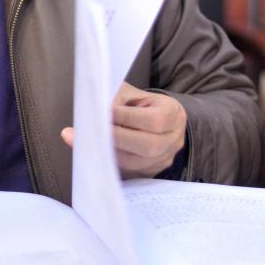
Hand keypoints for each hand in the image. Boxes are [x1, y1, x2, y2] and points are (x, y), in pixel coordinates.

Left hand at [61, 81, 186, 178]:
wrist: (152, 116)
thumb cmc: (140, 103)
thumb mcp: (131, 94)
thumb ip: (117, 100)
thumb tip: (96, 112)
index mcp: (172, 113)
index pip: (153, 120)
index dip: (127, 118)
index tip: (105, 113)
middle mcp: (173, 139)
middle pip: (148, 146)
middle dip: (118, 138)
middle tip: (96, 129)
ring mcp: (164, 158)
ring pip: (136, 162)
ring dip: (111, 152)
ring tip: (90, 140)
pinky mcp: (150, 171)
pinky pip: (129, 171)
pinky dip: (111, 161)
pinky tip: (97, 151)